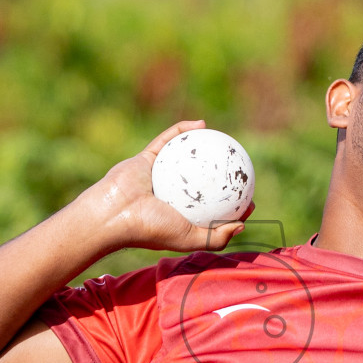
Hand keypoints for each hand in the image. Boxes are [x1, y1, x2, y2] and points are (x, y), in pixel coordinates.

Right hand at [79, 120, 252, 253]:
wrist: (114, 214)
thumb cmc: (150, 228)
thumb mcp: (189, 238)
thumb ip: (216, 237)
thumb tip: (242, 226)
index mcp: (179, 216)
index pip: (211, 210)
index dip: (231, 205)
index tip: (248, 199)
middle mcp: (171, 196)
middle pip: (201, 182)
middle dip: (221, 174)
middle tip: (240, 167)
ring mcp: (159, 175)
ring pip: (186, 158)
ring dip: (204, 147)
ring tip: (225, 141)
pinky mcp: (147, 158)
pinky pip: (168, 140)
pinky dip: (183, 130)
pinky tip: (202, 124)